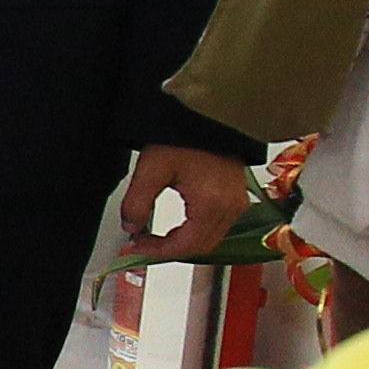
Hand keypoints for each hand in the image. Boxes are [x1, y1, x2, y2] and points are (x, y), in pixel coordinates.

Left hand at [121, 142, 259, 257]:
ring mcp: (238, 203)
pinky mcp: (237, 197)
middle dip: (169, 251)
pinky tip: (175, 228)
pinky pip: (218, 226)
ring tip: (154, 238)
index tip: (136, 249)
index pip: (186, 245)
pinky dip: (195, 233)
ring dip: (183, 244)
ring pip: (211, 239)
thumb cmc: (184, 137)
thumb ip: (136, 203)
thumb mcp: (151, 170)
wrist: (209, 116)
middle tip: (142, 245)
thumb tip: (131, 228)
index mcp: (212, 204)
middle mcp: (231, 207)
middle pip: (201, 247)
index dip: (158, 252)